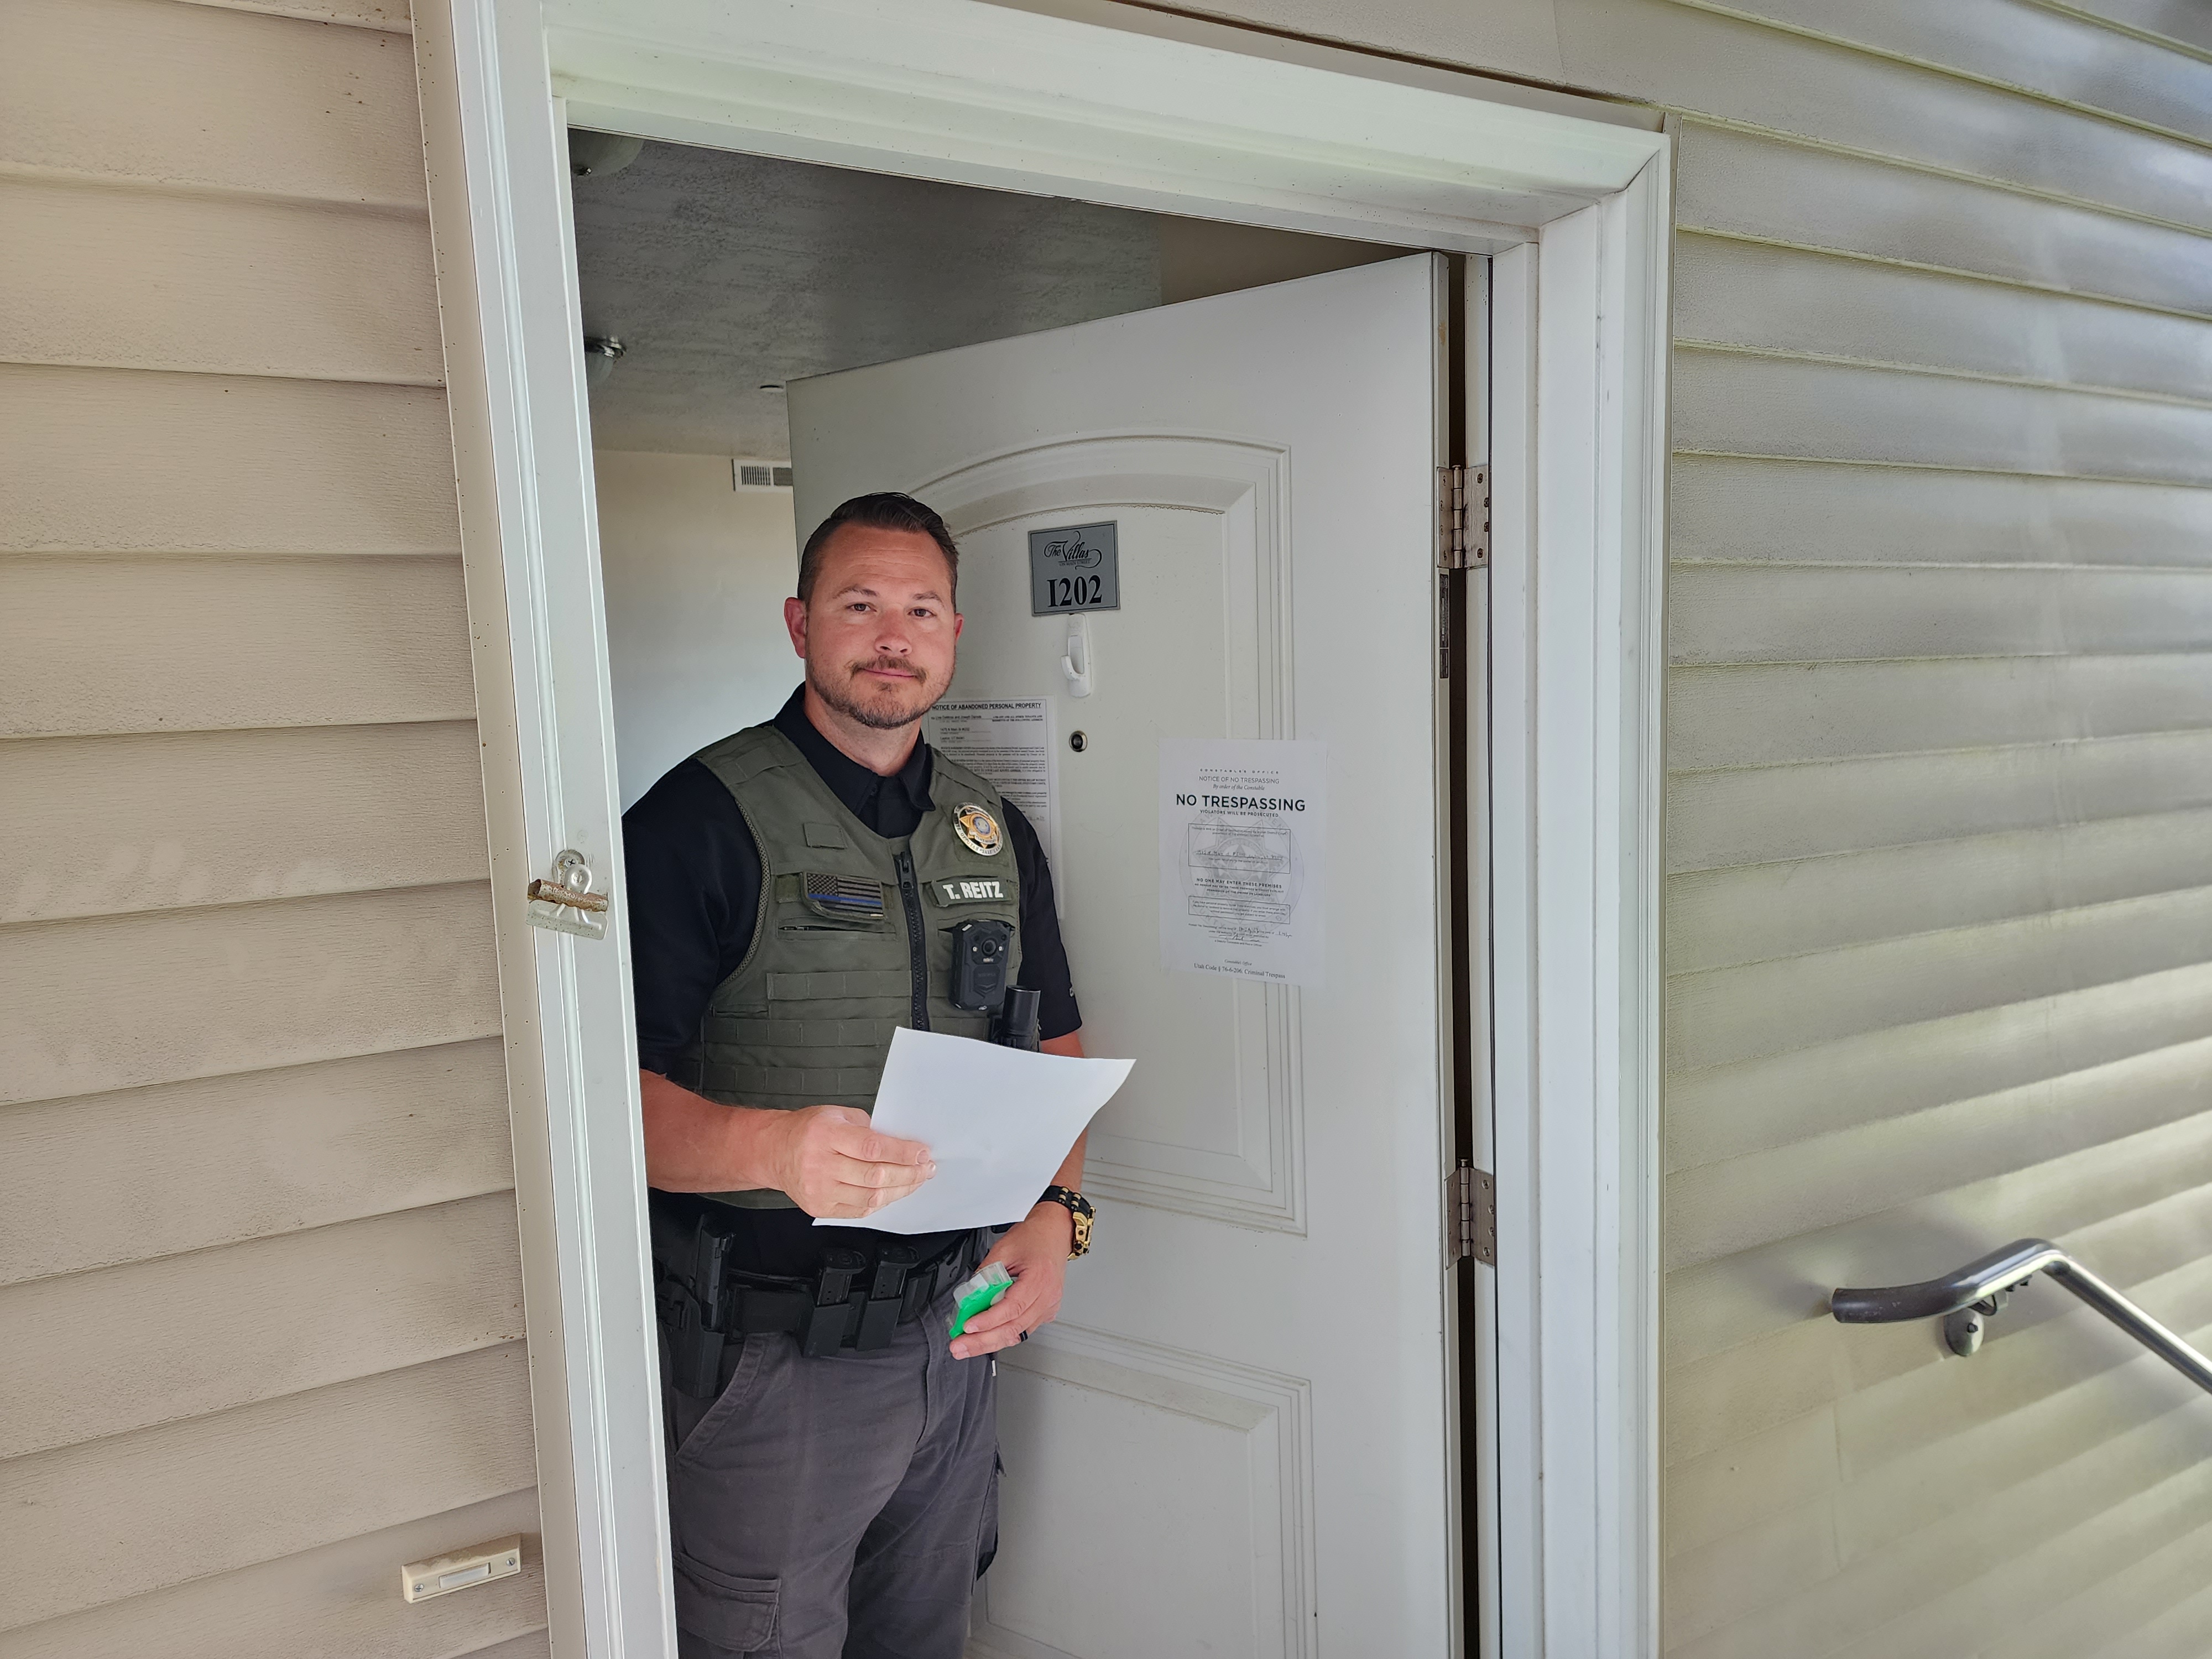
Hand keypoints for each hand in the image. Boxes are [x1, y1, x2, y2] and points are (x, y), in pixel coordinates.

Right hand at [769, 1105, 934, 1218]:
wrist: (774, 1151)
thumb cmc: (807, 1130)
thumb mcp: (836, 1114)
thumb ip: (868, 1127)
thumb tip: (901, 1143)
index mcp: (826, 1135)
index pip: (872, 1148)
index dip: (902, 1152)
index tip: (922, 1153)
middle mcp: (820, 1164)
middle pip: (875, 1175)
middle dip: (908, 1174)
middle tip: (926, 1169)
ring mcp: (819, 1190)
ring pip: (871, 1197)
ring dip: (900, 1190)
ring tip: (915, 1181)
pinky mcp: (819, 1208)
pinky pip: (859, 1211)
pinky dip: (881, 1202)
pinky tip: (892, 1192)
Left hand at [950, 1203, 1074, 1359]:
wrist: (1054, 1233)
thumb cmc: (1034, 1237)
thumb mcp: (1003, 1248)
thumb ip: (986, 1273)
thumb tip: (970, 1295)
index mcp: (1038, 1278)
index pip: (1012, 1307)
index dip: (988, 1320)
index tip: (968, 1327)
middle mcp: (1047, 1296)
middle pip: (1014, 1328)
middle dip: (983, 1341)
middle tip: (960, 1347)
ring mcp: (1048, 1306)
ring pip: (1018, 1334)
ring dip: (990, 1342)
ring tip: (967, 1346)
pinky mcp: (1046, 1311)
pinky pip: (1023, 1330)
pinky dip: (1004, 1335)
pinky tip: (987, 1338)